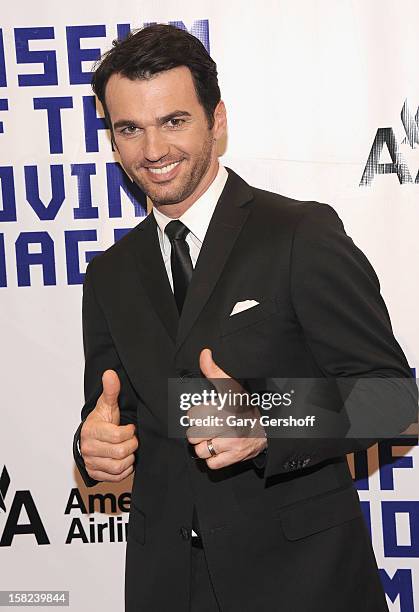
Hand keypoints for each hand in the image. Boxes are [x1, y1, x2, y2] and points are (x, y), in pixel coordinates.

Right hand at [80, 370, 138, 481]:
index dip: (129, 432)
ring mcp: (91, 463)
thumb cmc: (100, 421)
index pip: (117, 436)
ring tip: (128, 449)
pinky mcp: (96, 474)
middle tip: (131, 439)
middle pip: (120, 453)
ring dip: (129, 458)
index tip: (129, 428)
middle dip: (131, 445)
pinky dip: (125, 469)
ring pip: (119, 466)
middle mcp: (89, 449)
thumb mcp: (106, 405)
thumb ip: (110, 390)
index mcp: (91, 431)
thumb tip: (110, 373)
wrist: (89, 438)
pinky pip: (116, 477)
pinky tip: (124, 459)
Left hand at [187, 349, 266, 468]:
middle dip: (198, 432)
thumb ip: (214, 371)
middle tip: (208, 428)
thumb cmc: (247, 406)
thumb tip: (204, 353)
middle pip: (193, 434)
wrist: (271, 425)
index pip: (193, 414)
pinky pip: (211, 463)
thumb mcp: (232, 386)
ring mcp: (231, 442)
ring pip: (200, 450)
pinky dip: (213, 459)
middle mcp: (228, 424)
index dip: (197, 415)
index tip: (205, 414)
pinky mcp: (235, 457)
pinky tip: (219, 449)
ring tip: (212, 439)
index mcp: (224, 406)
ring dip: (204, 446)